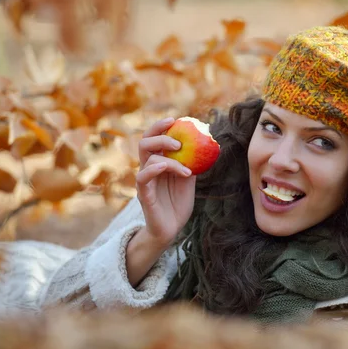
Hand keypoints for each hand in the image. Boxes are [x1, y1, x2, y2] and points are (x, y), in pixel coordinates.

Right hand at [135, 117, 196, 247]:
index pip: (153, 138)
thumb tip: (205, 143)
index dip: (161, 126)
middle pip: (145, 142)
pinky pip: (143, 177)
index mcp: (157, 163)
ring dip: (169, 159)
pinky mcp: (143, 194)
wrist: (172, 229)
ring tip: (186, 169)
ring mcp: (145, 181)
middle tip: (179, 141)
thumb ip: (191, 162)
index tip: (175, 119)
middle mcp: (148, 169)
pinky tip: (167, 168)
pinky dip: (155, 168)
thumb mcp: (188, 180)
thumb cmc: (178, 204)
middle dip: (160, 135)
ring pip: (146, 157)